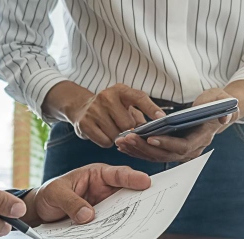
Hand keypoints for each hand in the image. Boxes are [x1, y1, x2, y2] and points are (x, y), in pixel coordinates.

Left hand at [21, 164, 151, 226]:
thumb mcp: (56, 194)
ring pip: (122, 211)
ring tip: (140, 225)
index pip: (118, 174)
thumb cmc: (49, 195)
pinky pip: (112, 225)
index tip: (146, 182)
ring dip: (129, 218)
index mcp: (96, 174)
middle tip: (152, 206)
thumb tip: (88, 216)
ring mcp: (105, 206)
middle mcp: (104, 189)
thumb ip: (71, 202)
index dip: (132, 178)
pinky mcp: (101, 221)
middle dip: (140, 199)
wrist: (41, 212)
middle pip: (127, 194)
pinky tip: (121, 237)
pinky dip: (116, 230)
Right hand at [43, 81, 165, 147]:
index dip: (151, 109)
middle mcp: (106, 97)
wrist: (81, 108)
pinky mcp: (84, 123)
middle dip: (129, 130)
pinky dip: (107, 142)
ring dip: (117, 138)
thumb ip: (140, 116)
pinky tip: (103, 134)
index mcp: (120, 90)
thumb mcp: (125, 106)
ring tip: (112, 130)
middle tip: (125, 130)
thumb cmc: (110, 109)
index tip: (162, 119)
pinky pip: (105, 141)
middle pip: (127, 123)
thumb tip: (154, 130)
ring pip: (116, 134)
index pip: (139, 97)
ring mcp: (94, 110)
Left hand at [115, 88, 237, 162]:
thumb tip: (224, 117)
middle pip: (165, 154)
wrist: (214, 112)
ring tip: (121, 141)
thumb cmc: (216, 102)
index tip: (150, 137)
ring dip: (137, 150)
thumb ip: (224, 107)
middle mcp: (190, 150)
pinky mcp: (170, 151)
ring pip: (156, 156)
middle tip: (127, 139)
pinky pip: (152, 154)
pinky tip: (124, 144)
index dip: (166, 143)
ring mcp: (179, 152)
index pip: (182, 146)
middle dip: (145, 147)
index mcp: (201, 138)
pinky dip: (137, 150)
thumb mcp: (222, 100)